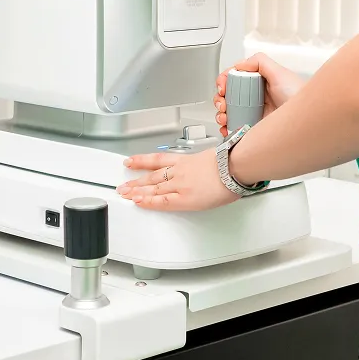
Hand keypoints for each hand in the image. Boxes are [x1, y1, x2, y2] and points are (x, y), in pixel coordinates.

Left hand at [116, 150, 237, 211]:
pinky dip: (149, 201)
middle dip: (136, 180)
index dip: (142, 161)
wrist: (236, 167)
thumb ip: (203, 163)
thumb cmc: (232, 163)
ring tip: (124, 194)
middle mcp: (179, 171)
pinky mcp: (184, 198)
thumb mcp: (213, 157)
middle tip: (123, 185)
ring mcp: (180, 184)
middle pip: (152, 175)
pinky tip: (138, 201)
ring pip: (153, 187)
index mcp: (186, 160)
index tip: (131, 161)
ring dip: (137, 191)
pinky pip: (162, 201)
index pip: (158, 159)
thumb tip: (205, 168)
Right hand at [215, 53, 304, 135]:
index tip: (223, 89)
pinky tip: (228, 128)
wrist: (304, 121)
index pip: (232, 78)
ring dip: (220, 115)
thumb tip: (239, 65)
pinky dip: (225, 128)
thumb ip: (260, 62)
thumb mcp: (281, 73)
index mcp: (257, 82)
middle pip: (226, 95)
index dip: (223, 82)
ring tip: (225, 118)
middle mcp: (253, 97)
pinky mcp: (251, 128)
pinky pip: (232, 128)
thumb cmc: (298, 98)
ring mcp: (251, 113)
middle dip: (219, 100)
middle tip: (223, 105)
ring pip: (226, 112)